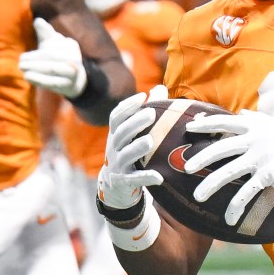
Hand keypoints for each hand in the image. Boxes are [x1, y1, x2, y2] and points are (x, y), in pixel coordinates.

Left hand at [18, 16, 86, 98]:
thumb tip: (37, 21)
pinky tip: (27, 77)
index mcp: (70, 45)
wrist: (75, 80)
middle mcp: (74, 57)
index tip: (22, 56)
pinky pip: (53, 82)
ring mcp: (73, 72)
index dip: (37, 51)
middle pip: (51, 56)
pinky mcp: (69, 85)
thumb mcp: (52, 44)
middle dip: (34, 59)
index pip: (52, 45)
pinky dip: (39, 79)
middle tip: (20, 62)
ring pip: (52, 68)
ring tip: (22, 68)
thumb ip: (45, 33)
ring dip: (35, 68)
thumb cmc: (59, 59)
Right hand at [97, 86, 165, 215]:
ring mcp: (117, 166)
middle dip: (135, 123)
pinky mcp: (123, 182)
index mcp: (116, 134)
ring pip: (125, 156)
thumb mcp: (132, 134)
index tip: (142, 96)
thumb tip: (160, 88)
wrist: (114, 187)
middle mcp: (113, 148)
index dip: (127, 106)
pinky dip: (145, 178)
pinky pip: (134, 180)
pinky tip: (159, 177)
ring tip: (150, 141)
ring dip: (137, 148)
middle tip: (151, 113)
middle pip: (121, 133)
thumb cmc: (129, 153)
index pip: (116, 117)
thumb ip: (146, 112)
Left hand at [183, 108, 273, 226]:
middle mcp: (254, 140)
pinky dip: (236, 206)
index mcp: (254, 126)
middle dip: (201, 158)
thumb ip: (255, 119)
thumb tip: (240, 112)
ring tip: (198, 196)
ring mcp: (261, 158)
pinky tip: (228, 218)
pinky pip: (247, 192)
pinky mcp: (268, 175)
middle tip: (186, 168)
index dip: (205, 125)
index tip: (189, 128)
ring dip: (211, 184)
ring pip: (229, 171)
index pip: (224, 122)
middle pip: (221, 148)